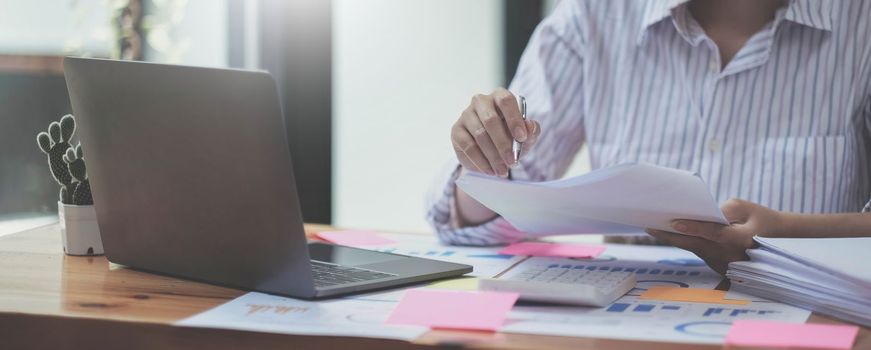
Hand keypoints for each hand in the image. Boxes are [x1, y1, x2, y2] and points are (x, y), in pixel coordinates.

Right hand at [451, 88, 539, 176]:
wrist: (490, 151)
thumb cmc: (510, 137)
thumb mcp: (525, 137)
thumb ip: (531, 131)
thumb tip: (531, 126)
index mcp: (499, 96)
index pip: (506, 101)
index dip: (514, 119)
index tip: (522, 138)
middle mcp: (480, 101)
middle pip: (490, 120)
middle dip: (503, 144)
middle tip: (512, 162)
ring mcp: (466, 115)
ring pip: (480, 135)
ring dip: (493, 156)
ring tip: (503, 171)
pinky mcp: (456, 130)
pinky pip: (468, 147)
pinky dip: (481, 161)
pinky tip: (491, 171)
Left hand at [645, 198, 783, 274]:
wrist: (777, 241)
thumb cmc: (759, 218)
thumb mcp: (745, 208)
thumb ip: (724, 210)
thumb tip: (701, 214)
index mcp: (742, 239)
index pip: (715, 233)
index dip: (694, 228)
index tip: (674, 223)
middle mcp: (732, 255)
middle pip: (697, 245)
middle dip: (672, 236)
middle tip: (650, 227)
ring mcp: (726, 264)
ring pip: (695, 249)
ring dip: (675, 240)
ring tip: (653, 227)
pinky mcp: (720, 267)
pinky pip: (699, 253)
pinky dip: (686, 243)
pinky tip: (669, 234)